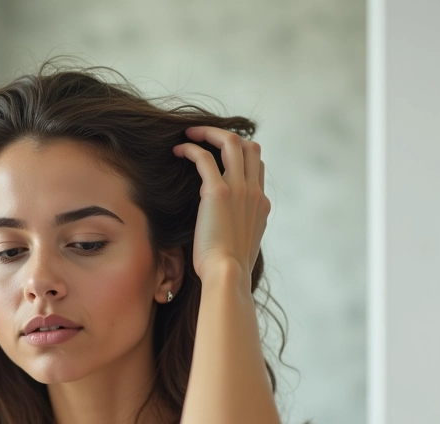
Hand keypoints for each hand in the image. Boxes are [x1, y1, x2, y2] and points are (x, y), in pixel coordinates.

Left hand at [172, 125, 270, 282]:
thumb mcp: (239, 247)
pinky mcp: (218, 192)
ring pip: (231, 142)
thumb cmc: (227, 270)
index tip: (219, 157)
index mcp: (261, 205)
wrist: (228, 275)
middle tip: (204, 138)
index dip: (240, 155)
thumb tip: (221, 232)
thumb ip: (236, 231)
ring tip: (189, 135)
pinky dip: (191, 148)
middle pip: (249, 146)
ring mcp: (239, 189)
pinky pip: (204, 157)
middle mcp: (254, 192)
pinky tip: (178, 150)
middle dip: (226, 136)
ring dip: (209, 133)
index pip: (257, 166)